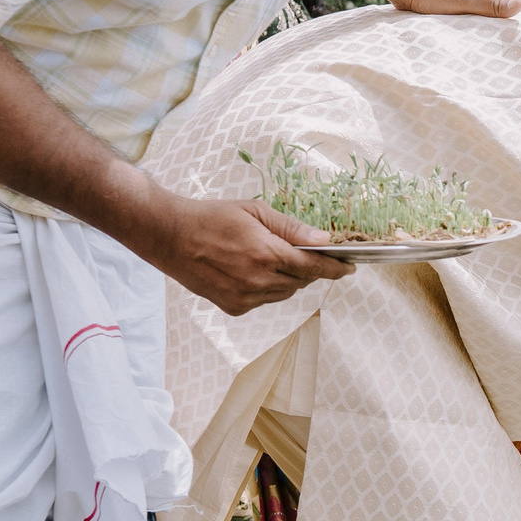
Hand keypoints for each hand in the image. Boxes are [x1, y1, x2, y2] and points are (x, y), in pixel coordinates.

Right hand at [137, 194, 351, 314]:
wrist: (170, 237)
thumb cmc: (213, 217)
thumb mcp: (255, 212)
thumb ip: (292, 229)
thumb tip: (324, 241)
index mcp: (266, 254)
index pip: (313, 268)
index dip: (335, 269)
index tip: (349, 268)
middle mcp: (258, 281)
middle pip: (300, 281)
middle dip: (308, 269)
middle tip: (306, 254)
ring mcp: (245, 298)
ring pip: (283, 293)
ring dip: (287, 279)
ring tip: (271, 258)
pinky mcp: (234, 308)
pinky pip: (264, 300)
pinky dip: (267, 288)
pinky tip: (252, 270)